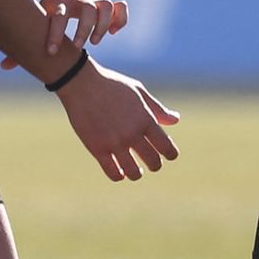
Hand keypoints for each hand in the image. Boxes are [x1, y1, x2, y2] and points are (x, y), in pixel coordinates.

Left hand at [0, 0, 126, 68]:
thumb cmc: (52, 8)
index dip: (55, 34)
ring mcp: (93, 0)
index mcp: (57, 4)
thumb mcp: (39, 17)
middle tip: (77, 48)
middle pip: (86, 10)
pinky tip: (113, 31)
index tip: (51, 53)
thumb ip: (25, 41)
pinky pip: (119, 8)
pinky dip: (120, 19)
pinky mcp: (107, 3)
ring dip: (102, 25)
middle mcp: (77, 1)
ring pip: (104, 7)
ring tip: (95, 41)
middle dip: (83, 29)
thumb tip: (3, 66)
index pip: (57, 17)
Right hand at [55, 58, 179, 181]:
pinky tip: (119, 170)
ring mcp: (115, 143)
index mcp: (145, 119)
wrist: (82, 83)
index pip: (167, 147)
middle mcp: (132, 133)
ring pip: (134, 173)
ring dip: (137, 173)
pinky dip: (119, 176)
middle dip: (155, 165)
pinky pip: (114, 174)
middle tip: (150, 162)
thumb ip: (157, 109)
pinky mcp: (98, 149)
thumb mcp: (138, 92)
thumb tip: (176, 120)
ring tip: (134, 169)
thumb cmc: (112, 85)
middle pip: (154, 163)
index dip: (170, 154)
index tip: (167, 154)